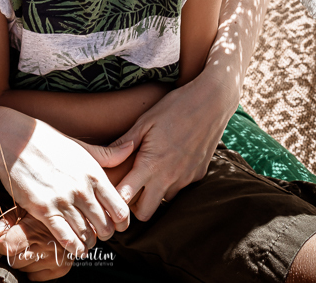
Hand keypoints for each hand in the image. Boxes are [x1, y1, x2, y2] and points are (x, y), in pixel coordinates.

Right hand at [0, 108, 132, 254]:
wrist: (15, 140)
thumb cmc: (48, 141)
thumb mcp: (81, 146)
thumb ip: (107, 154)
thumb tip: (131, 148)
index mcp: (94, 172)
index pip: (120, 209)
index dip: (121, 222)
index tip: (117, 224)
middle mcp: (81, 188)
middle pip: (105, 227)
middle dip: (105, 234)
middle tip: (99, 232)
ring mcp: (62, 200)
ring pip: (86, 235)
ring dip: (88, 242)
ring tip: (86, 240)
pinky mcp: (43, 210)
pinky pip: (65, 238)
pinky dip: (73, 248)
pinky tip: (74, 247)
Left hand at [0, 209, 74, 280]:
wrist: (74, 219)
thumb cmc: (46, 211)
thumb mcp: (26, 207)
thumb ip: (8, 218)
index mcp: (35, 228)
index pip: (8, 246)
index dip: (1, 244)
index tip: (1, 241)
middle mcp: (45, 245)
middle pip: (13, 260)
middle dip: (12, 252)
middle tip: (18, 242)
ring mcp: (54, 259)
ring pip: (23, 270)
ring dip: (23, 261)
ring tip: (30, 246)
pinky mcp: (60, 269)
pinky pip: (35, 278)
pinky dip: (33, 269)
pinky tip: (38, 255)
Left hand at [112, 73, 233, 219]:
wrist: (211, 102)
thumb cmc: (174, 107)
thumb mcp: (144, 121)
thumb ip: (124, 143)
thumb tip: (104, 158)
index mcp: (151, 165)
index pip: (126, 200)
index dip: (116, 198)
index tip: (110, 191)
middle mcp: (169, 178)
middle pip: (145, 214)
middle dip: (134, 206)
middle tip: (130, 186)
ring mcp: (185, 179)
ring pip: (163, 200)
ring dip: (155, 192)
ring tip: (150, 170)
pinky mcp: (198, 176)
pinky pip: (180, 188)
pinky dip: (172, 181)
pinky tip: (170, 161)